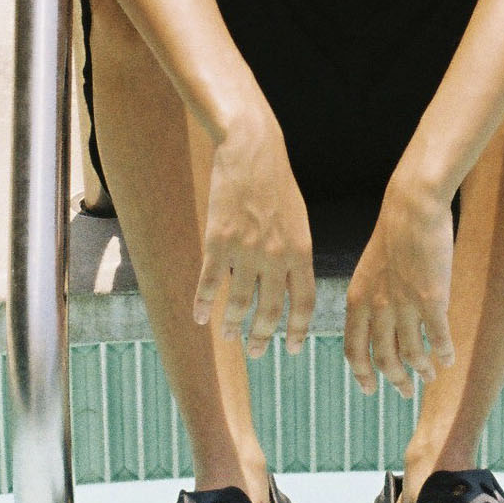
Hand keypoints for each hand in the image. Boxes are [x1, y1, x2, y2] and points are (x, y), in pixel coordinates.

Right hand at [193, 105, 315, 356]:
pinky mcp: (218, 240)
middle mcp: (276, 256)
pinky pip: (210, 283)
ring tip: (230, 336)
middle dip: (263, 336)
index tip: (293, 349)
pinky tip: (199, 317)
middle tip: (256, 352)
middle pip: (271, 310)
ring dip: (234, 325)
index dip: (299, 330)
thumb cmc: (276, 183)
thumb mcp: (297, 220)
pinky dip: (203, 304)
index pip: (304, 303)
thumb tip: (290, 285)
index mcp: (301, 251)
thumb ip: (294, 254)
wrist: (252, 150)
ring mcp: (246, 250)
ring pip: (240, 302)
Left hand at [344, 176, 455, 397]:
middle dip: (395, 380)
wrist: (412, 207)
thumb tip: (383, 322)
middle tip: (405, 392)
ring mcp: (405, 305)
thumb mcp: (371, 269)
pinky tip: (449, 359)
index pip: (354, 350)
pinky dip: (443, 353)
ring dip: (422, 370)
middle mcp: (378, 307)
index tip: (370, 390)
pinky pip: (438, 337)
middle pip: (384, 358)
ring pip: (412, 353)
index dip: (362, 374)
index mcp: (358, 299)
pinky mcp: (432, 299)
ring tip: (430, 377)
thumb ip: (374, 298)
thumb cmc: (394, 233)